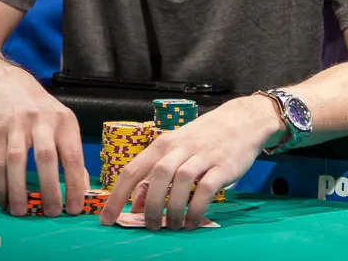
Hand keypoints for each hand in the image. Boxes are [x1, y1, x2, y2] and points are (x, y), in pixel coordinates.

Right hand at [0, 64, 88, 217]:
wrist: (5, 81)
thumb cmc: (39, 108)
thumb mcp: (61, 122)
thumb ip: (70, 151)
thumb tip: (82, 187)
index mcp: (64, 120)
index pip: (72, 155)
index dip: (74, 183)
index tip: (74, 208)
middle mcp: (42, 120)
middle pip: (46, 157)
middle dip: (49, 189)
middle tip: (51, 213)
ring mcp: (17, 124)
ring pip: (18, 160)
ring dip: (20, 189)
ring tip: (22, 212)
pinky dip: (0, 184)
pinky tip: (5, 200)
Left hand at [100, 96, 279, 229]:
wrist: (241, 120)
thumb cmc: (203, 139)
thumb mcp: (176, 150)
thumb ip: (155, 175)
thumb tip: (136, 205)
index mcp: (163, 144)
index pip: (133, 170)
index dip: (117, 196)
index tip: (107, 219)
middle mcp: (180, 148)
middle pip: (157, 176)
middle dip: (150, 206)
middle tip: (150, 226)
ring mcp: (202, 155)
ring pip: (180, 181)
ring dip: (174, 208)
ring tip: (173, 226)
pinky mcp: (223, 166)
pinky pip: (206, 189)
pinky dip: (196, 208)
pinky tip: (192, 222)